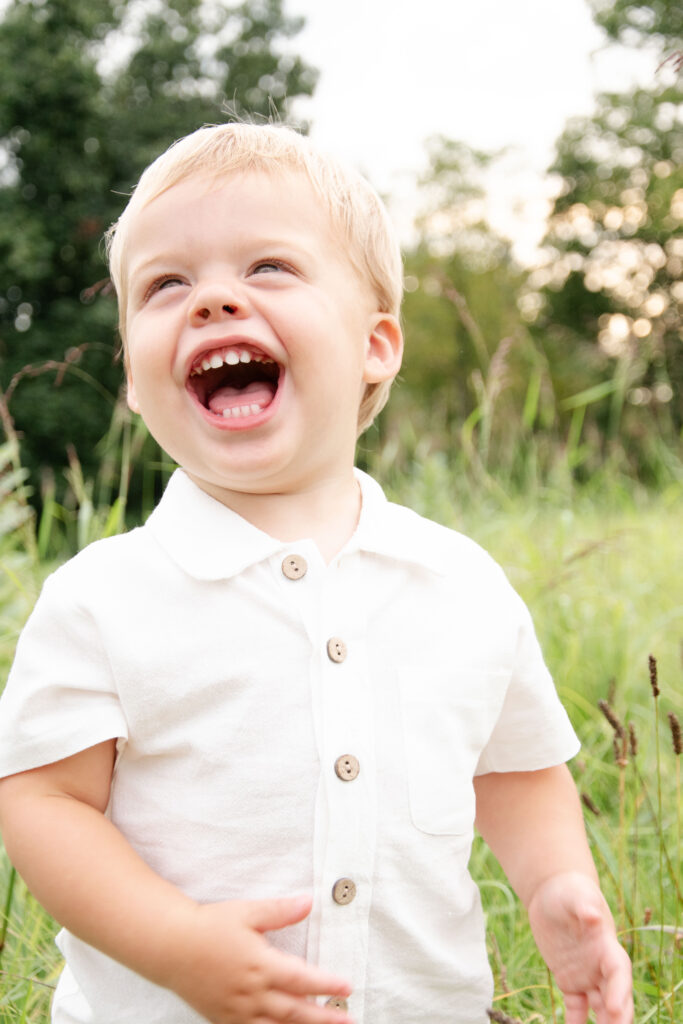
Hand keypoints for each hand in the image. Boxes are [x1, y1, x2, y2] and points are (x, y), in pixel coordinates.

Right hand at [163, 894, 352, 1023]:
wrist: (170, 946)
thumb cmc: (209, 926)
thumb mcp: (247, 912)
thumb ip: (281, 910)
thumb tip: (309, 901)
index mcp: (260, 965)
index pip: (302, 979)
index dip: (327, 985)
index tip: (347, 988)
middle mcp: (251, 992)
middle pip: (295, 1011)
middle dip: (324, 1018)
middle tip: (347, 1021)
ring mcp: (237, 1010)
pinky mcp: (224, 1018)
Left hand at [527, 872, 631, 1023]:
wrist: (553, 893)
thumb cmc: (568, 890)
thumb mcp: (575, 894)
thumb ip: (584, 905)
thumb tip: (593, 915)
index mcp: (607, 945)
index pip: (619, 972)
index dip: (620, 991)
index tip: (614, 1008)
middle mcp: (601, 965)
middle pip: (616, 996)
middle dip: (618, 1016)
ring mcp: (586, 975)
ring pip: (600, 1007)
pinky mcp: (569, 980)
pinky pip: (576, 1008)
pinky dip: (576, 1023)